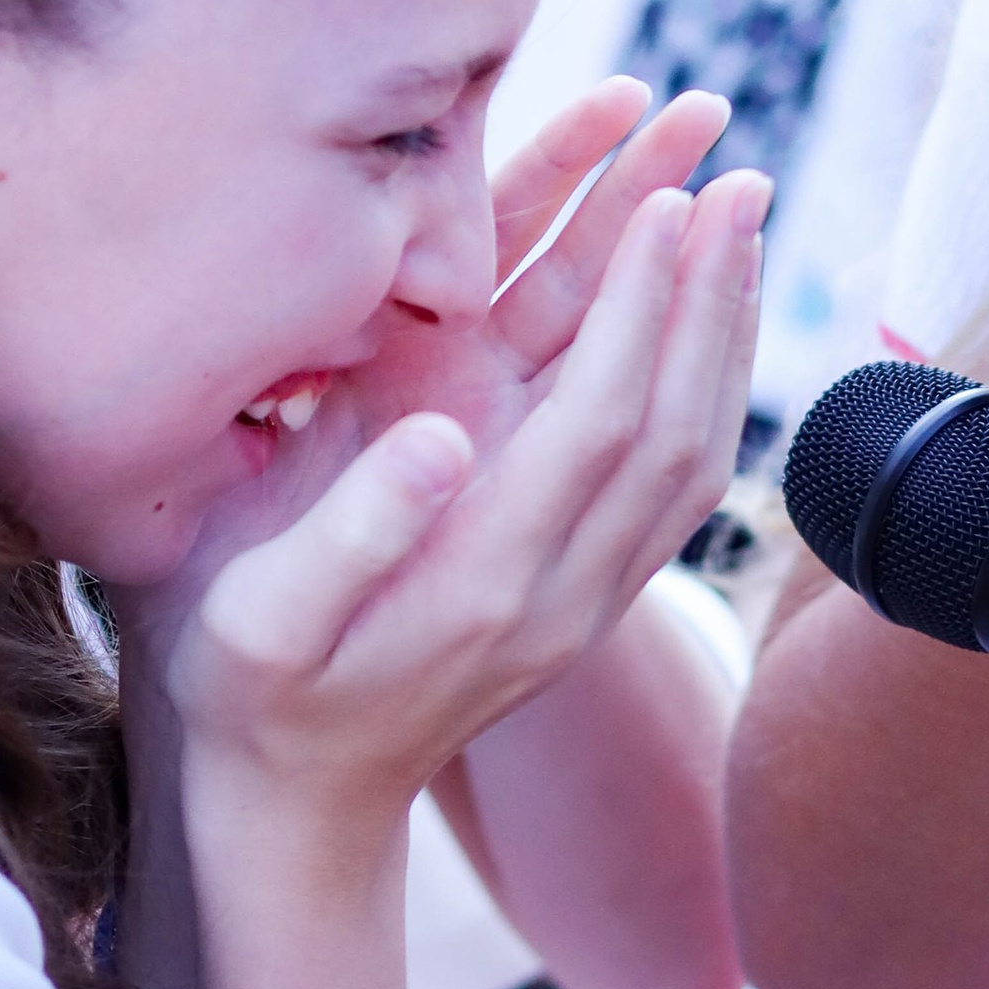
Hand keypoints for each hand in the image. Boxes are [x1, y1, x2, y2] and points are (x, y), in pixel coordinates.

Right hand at [172, 162, 764, 873]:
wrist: (292, 813)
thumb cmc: (247, 703)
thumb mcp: (256, 624)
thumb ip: (348, 534)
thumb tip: (444, 434)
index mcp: (482, 581)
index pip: (597, 420)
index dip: (639, 307)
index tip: (666, 199)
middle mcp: (560, 594)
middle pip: (669, 425)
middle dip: (708, 294)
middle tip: (740, 175)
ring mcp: (584, 601)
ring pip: (690, 453)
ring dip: (722, 333)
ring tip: (740, 222)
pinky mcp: (584, 598)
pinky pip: (674, 480)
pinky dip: (704, 385)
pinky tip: (704, 319)